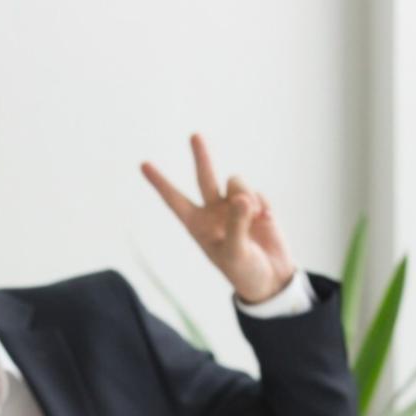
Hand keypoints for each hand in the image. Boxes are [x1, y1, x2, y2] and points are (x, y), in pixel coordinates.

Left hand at [141, 134, 295, 303]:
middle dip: (201, 156)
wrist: (271, 279)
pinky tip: (266, 220)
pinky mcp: (256, 205)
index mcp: (198, 225)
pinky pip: (257, 192)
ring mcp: (234, 206)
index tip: (143, 164)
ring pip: (236, 182)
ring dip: (246, 196)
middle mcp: (213, 212)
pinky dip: (262, 204)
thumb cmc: (245, 271)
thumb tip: (241, 196)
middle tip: (194, 136)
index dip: (160, 183)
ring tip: (254, 218)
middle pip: (204, 177)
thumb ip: (236, 224)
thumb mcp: (236, 253)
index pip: (175, 200)